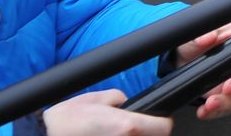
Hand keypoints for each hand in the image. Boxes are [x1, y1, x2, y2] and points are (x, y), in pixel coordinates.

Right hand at [43, 89, 171, 134]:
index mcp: (127, 126)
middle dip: (147, 133)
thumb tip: (126, 104)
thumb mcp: (97, 98)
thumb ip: (119, 100)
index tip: (157, 120)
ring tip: (117, 133)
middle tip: (132, 128)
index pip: (164, 127)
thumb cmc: (66, 121)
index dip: (162, 121)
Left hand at [174, 20, 230, 119]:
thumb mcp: (198, 35)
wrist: (184, 61)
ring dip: (229, 102)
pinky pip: (230, 108)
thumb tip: (208, 37)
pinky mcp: (230, 98)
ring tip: (211, 103)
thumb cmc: (198, 43)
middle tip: (228, 87)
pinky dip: (217, 112)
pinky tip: (205, 110)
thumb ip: (202, 35)